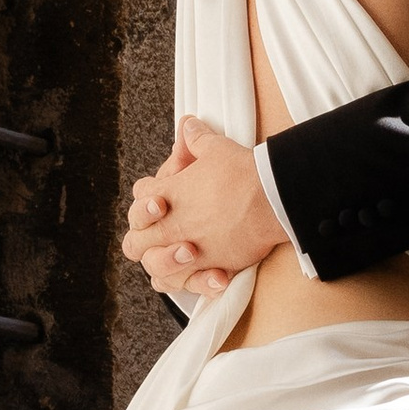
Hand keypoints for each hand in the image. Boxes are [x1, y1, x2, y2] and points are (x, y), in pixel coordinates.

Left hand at [119, 117, 283, 298]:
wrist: (273, 198)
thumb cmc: (244, 173)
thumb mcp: (217, 148)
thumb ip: (197, 140)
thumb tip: (188, 125)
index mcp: (168, 194)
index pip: (140, 197)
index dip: (149, 198)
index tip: (163, 198)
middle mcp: (172, 225)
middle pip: (135, 241)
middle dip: (143, 237)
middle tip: (161, 232)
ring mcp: (188, 249)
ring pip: (154, 267)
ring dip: (162, 263)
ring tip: (181, 254)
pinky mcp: (209, 266)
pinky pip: (185, 284)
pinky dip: (189, 282)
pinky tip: (199, 274)